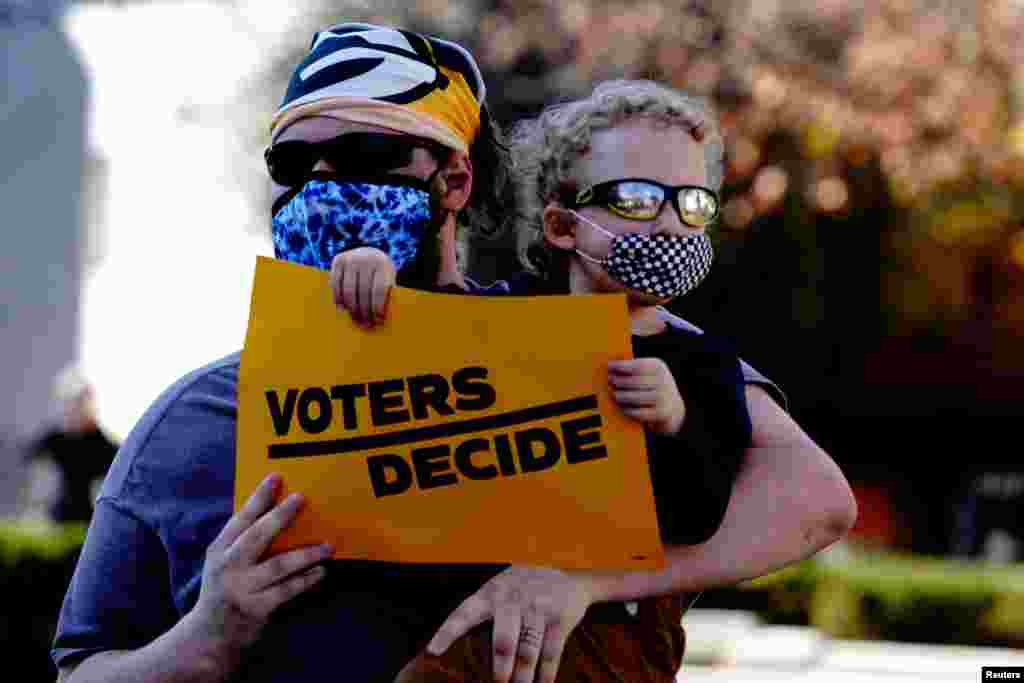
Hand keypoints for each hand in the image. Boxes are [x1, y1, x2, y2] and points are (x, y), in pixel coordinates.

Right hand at [190, 474, 331, 661]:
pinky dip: (306, 580)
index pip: (240, 519)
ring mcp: (242, 588)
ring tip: (328, 547)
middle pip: (257, 536)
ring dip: (306, 554)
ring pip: (278, 566)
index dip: (258, 497)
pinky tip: (321, 571)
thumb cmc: (224, 589)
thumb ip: (244, 540)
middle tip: (301, 498)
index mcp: (219, 550)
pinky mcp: (257, 609)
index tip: (276, 477)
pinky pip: (287, 590)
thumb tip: (281, 513)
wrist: (209, 636)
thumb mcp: (223, 562)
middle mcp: (228, 567)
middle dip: (280, 515)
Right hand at [329, 247, 395, 326]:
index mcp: (382, 263)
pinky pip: (336, 284)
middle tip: (365, 324)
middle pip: (363, 292)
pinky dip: (338, 299)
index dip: (378, 307)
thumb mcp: (389, 279)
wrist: (368, 252)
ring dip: (351, 308)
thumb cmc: (381, 272)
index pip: (379, 289)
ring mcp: (350, 258)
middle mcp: (365, 258)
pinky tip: (343, 309)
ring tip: (355, 319)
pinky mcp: (337, 260)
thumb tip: (382, 318)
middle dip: (364, 311)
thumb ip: (388, 294)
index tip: (378, 320)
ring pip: (348, 290)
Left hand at [426, 566, 596, 682]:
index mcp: (489, 594)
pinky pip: (551, 651)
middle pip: (504, 639)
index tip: (432, 651)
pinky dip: (546, 673)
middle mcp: (512, 599)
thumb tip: (462, 654)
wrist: (565, 571)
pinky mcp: (560, 617)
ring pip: (528, 650)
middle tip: (498, 682)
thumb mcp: (499, 591)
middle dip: (501, 665)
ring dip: (523, 675)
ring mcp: (537, 607)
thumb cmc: (521, 589)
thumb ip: (483, 613)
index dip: (448, 632)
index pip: (464, 613)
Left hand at [608, 358, 685, 434]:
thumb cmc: (653, 387)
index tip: (609, 366)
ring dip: (621, 396)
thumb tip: (610, 366)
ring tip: (613, 395)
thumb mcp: (648, 373)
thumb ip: (632, 369)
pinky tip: (622, 408)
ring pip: (636, 397)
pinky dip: (628, 410)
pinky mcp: (661, 413)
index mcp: (659, 367)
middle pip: (635, 381)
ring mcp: (663, 398)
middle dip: (620, 381)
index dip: (622, 365)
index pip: (638, 365)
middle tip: (609, 381)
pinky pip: (639, 412)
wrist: (673, 407)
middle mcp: (664, 381)